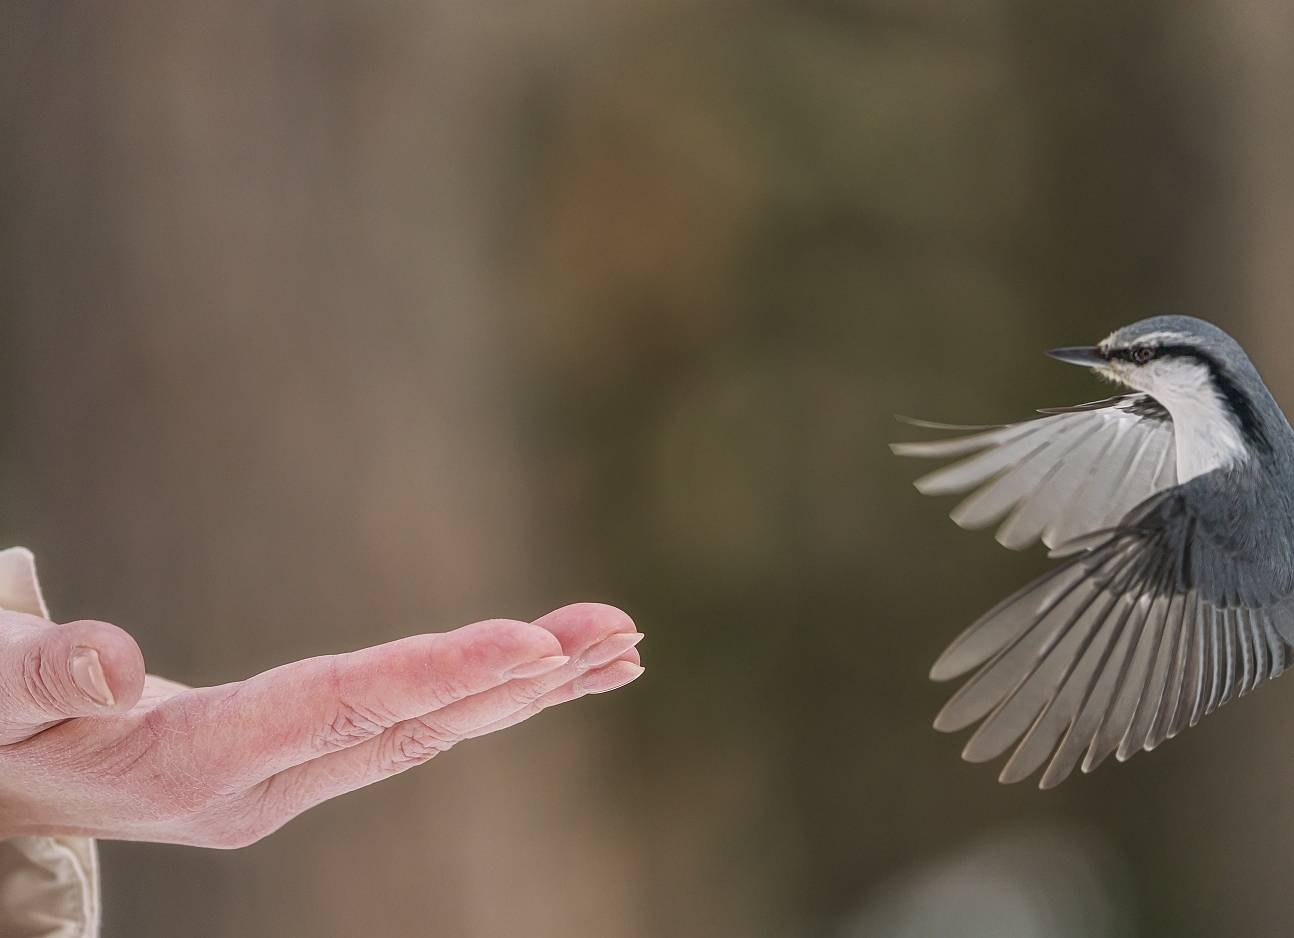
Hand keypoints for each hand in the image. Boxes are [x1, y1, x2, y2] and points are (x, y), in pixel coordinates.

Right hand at [0, 604, 643, 846]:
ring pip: (423, 733)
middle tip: (622, 636)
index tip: (537, 647)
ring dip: (522, 690)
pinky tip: (545, 672)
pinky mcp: (291, 766)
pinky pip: (403, 728)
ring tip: (619, 647)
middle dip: (521, 682)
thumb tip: (115, 663)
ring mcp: (281, 785)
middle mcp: (256, 789)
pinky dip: (478, 696)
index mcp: (190, 764)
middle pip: (411, 729)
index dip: (439, 675)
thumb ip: (40, 679)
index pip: (338, 709)